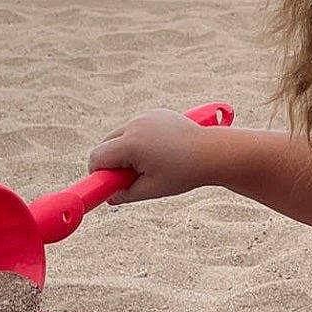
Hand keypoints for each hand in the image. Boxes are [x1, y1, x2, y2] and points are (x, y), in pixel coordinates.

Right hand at [88, 109, 223, 204]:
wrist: (213, 152)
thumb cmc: (184, 173)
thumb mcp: (152, 189)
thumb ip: (125, 195)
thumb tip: (109, 197)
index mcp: (130, 144)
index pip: (97, 157)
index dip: (99, 173)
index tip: (109, 184)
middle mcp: (134, 125)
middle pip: (106, 144)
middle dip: (112, 161)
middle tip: (131, 177)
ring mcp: (145, 117)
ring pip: (121, 135)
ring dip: (125, 150)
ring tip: (150, 164)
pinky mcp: (156, 114)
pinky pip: (137, 128)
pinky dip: (139, 139)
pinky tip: (159, 151)